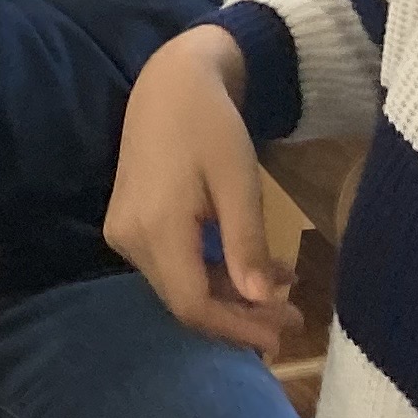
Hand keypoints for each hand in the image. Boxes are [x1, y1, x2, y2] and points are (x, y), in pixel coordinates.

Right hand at [100, 27, 294, 358]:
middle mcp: (129, 237)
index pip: (192, 303)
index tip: (283, 335)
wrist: (171, 82)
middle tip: (293, 317)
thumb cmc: (211, 124)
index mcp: (155, 227)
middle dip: (239, 316)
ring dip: (230, 295)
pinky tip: (250, 266)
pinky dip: (211, 272)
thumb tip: (260, 301)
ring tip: (283, 290)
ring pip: (179, 284)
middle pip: (184, 300)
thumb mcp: (238, 182)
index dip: (237, 328)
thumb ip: (246, 243)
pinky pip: (172, 264)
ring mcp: (125, 231)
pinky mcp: (129, 224)